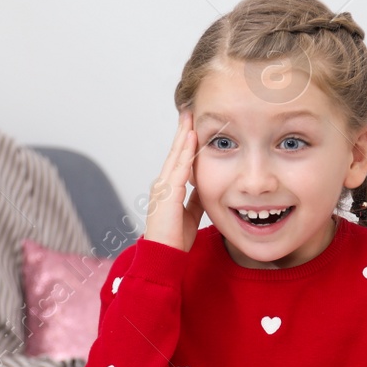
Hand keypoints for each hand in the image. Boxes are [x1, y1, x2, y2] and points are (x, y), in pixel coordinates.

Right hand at [143, 110, 204, 252]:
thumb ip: (195, 198)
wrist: (164, 256)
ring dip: (183, 135)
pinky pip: (179, 167)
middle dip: (182, 131)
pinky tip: (192, 138)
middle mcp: (162, 184)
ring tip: (189, 117)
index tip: (191, 126)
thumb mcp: (190, 213)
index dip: (184, 142)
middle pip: (174, 152)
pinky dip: (186, 151)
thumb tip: (204, 185)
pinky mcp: (167, 193)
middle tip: (188, 111)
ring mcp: (163, 187)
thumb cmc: (174, 238)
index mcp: (167, 189)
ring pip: (176, 155)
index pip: (177, 160)